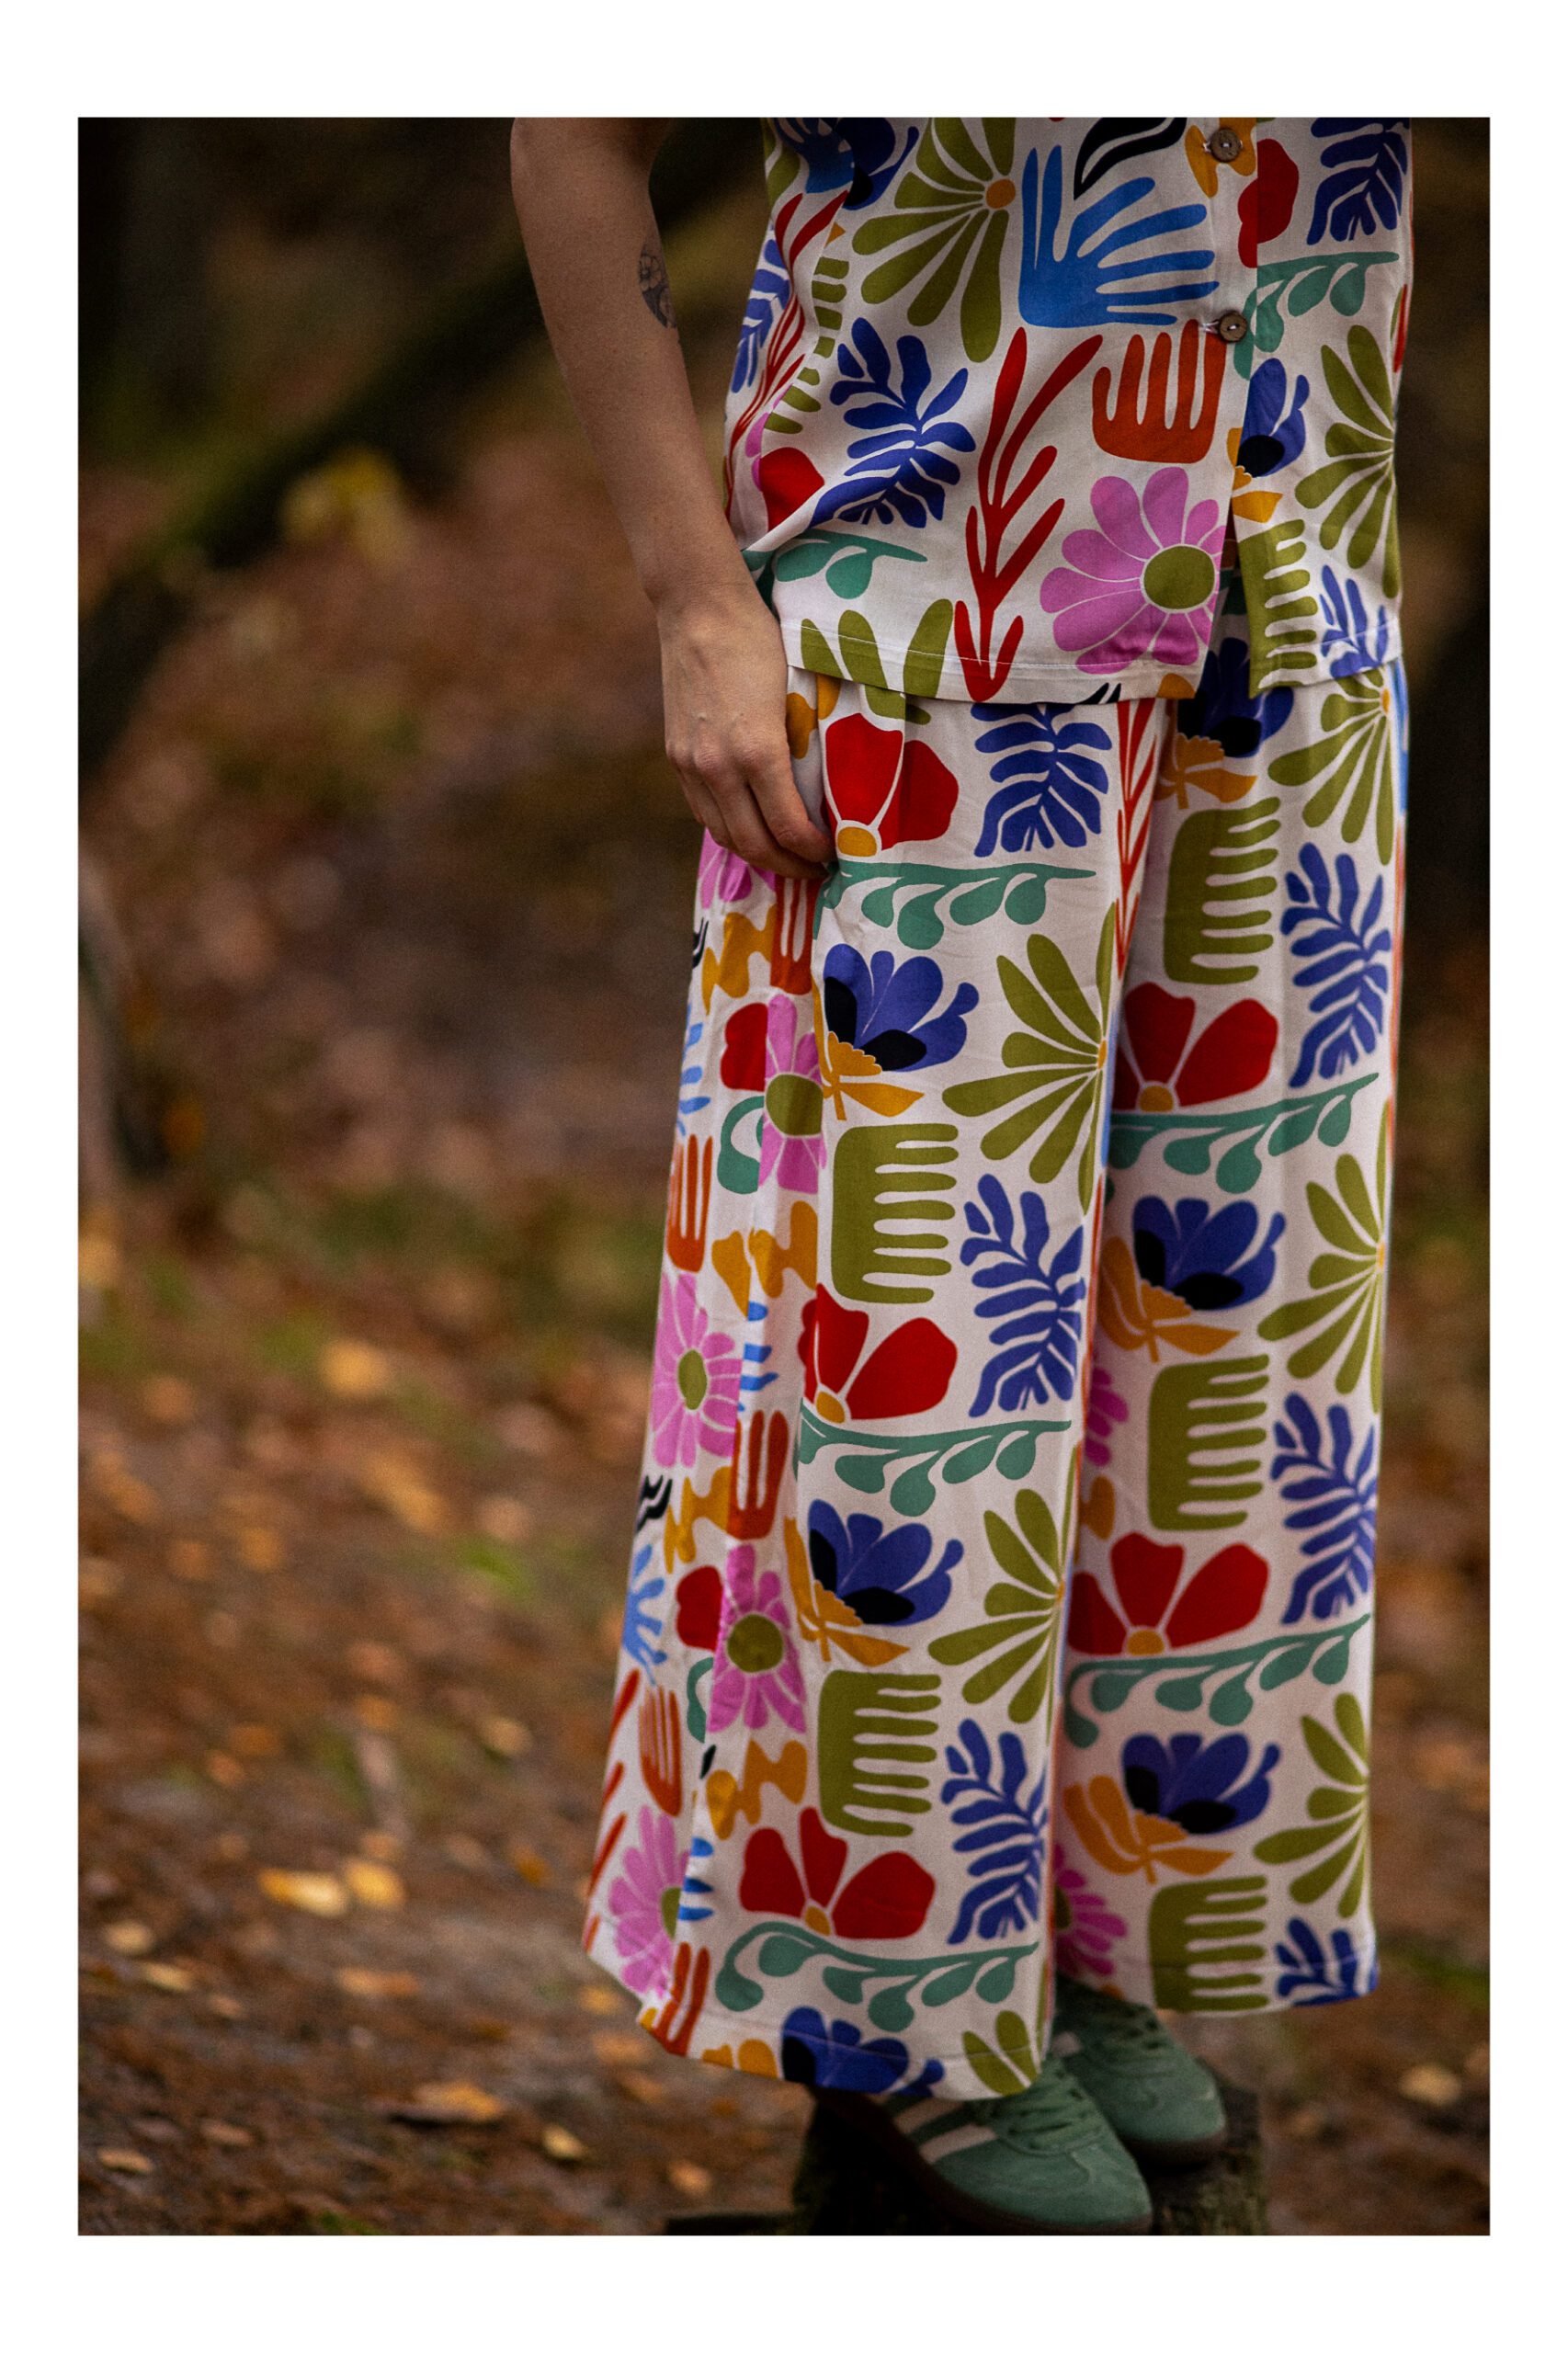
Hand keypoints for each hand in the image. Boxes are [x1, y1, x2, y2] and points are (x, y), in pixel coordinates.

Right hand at [656, 586, 831, 881]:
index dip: (815, 851)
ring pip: (724, 836)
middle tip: (816, 871)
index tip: (835, 853)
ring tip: (785, 857)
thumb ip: (805, 748)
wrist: (699, 607)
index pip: (789, 828)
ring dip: (757, 855)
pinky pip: (703, 812)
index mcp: (757, 751)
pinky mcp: (676, 757)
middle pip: (754, 845)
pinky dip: (729, 830)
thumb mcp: (797, 695)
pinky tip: (750, 828)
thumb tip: (827, 792)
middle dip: (789, 866)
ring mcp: (692, 765)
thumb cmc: (760, 639)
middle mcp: (718, 767)